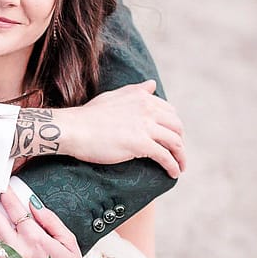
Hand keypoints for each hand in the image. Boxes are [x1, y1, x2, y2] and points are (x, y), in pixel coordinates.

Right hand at [58, 80, 184, 176]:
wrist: (75, 129)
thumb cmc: (89, 115)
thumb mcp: (115, 95)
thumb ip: (136, 90)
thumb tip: (151, 84)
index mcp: (142, 97)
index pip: (169, 111)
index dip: (174, 126)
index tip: (172, 137)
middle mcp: (147, 109)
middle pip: (177, 126)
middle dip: (180, 140)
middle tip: (178, 153)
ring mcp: (145, 127)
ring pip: (175, 142)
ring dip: (181, 156)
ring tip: (180, 167)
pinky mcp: (141, 144)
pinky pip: (165, 157)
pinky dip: (173, 166)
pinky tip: (173, 174)